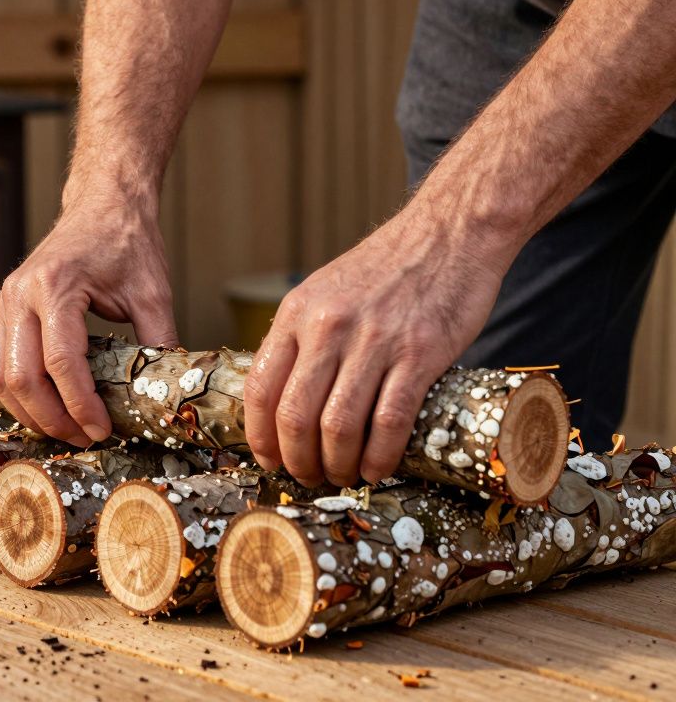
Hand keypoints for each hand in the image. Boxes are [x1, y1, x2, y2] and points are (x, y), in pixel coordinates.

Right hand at [0, 182, 176, 446]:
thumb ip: (159, 343)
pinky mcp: (4, 309)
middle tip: (84, 439)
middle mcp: (21, 294)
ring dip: (30, 413)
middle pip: (20, 377)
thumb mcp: (153, 292)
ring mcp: (6, 301)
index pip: (60, 361)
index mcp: (57, 286)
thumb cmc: (127, 242)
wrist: (102, 203)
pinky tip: (46, 408)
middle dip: (51, 418)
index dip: (79, 404)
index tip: (101, 430)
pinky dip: (18, 394)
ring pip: (0, 376)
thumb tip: (165, 395)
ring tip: (65, 430)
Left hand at [245, 211, 509, 486]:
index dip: (261, 436)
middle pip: (294, 416)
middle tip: (308, 478)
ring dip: (336, 465)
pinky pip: (389, 422)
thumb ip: (304, 339)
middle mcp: (328, 327)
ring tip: (342, 477)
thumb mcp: (326, 292)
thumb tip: (284, 399)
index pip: (261, 388)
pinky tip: (377, 469)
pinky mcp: (419, 354)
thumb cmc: (387, 270)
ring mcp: (373, 341)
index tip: (270, 460)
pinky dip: (379, 456)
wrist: (449, 232)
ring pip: (338, 426)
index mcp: (296, 314)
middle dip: (297, 460)